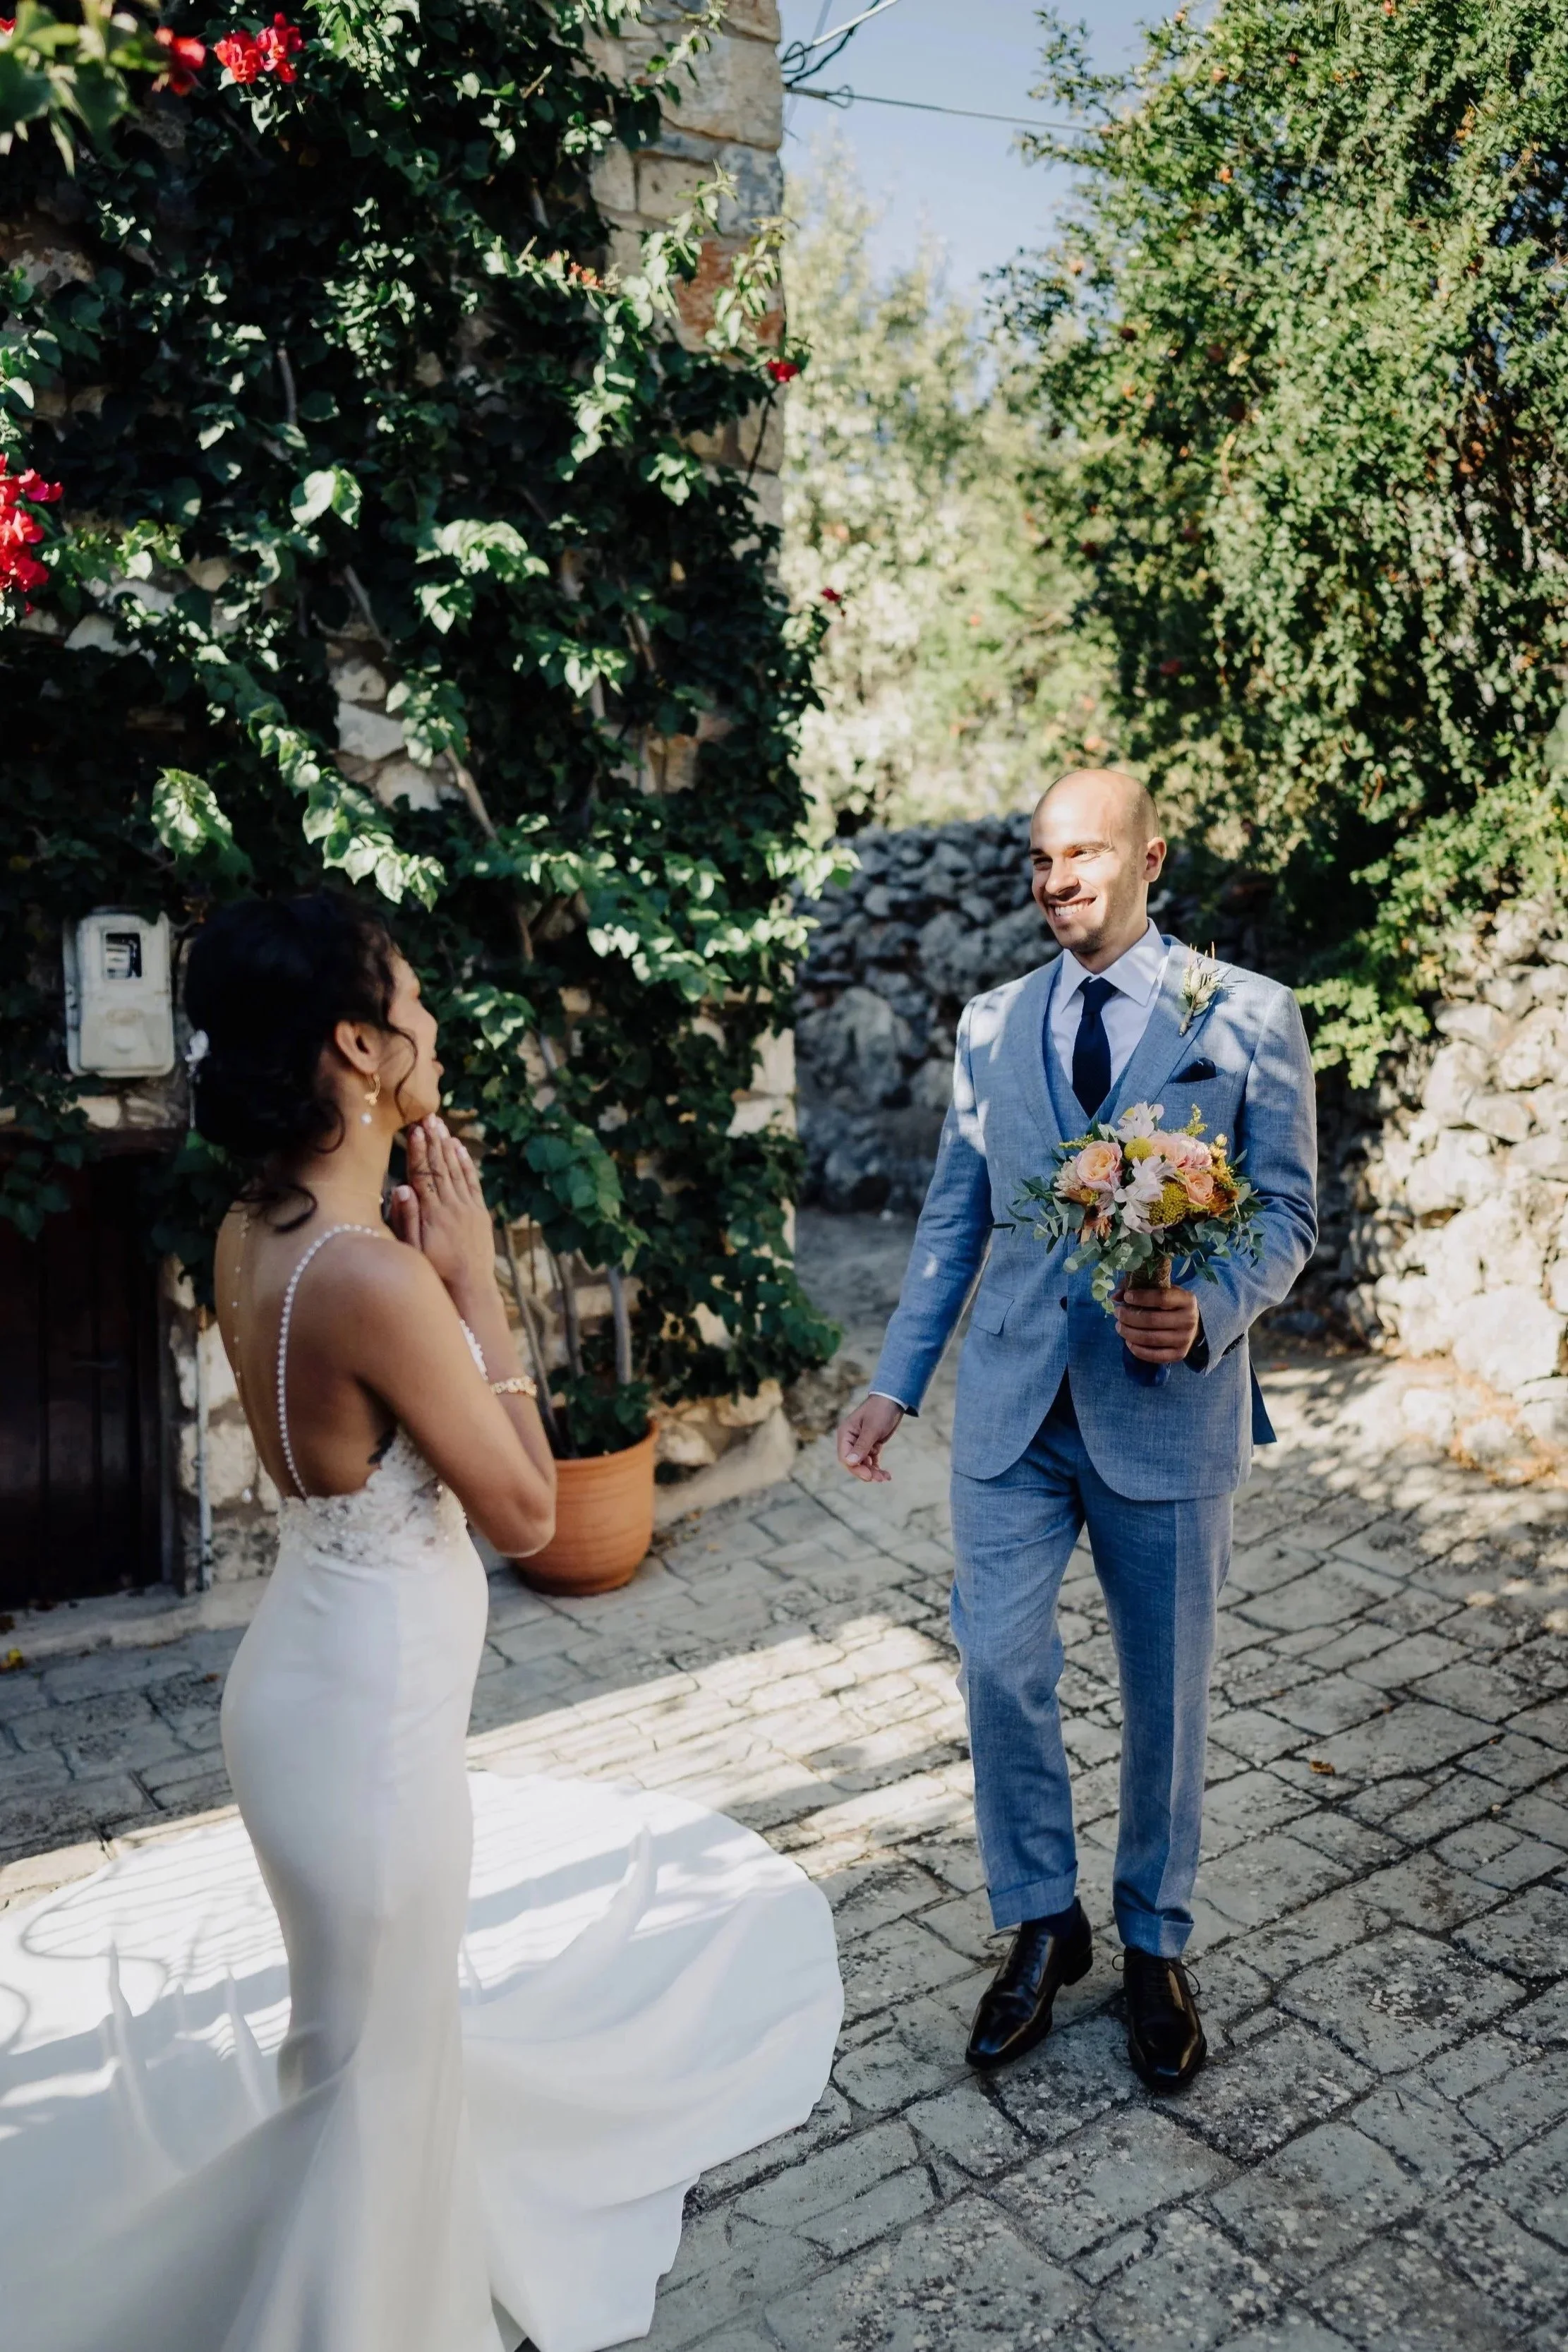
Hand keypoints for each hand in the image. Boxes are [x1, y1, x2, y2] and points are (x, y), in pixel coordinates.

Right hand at [390, 1117, 496, 1306]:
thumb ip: (405, 1220)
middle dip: (433, 1140)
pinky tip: (459, 1148)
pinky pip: (472, 1182)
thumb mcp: (412, 1252)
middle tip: (427, 1117)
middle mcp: (452, 1206)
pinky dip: (466, 1163)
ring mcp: (468, 1208)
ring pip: (456, 1170)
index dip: (417, 1151)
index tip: (413, 1130)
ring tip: (440, 1126)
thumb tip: (400, 1188)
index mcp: (432, 1214)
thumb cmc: (434, 1275)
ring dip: (448, 1146)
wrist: (470, 1290)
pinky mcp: (480, 1213)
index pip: (422, 1174)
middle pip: (440, 1166)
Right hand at [838, 1393, 903, 1483]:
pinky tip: (887, 1475)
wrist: (893, 1399)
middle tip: (879, 1479)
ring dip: (873, 1471)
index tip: (869, 1475)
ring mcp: (861, 1443)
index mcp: (846, 1434)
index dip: (855, 1468)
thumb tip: (850, 1462)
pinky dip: (878, 1467)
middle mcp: (851, 1440)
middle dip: (865, 1472)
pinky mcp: (871, 1445)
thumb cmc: (880, 1410)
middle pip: (854, 1463)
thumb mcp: (872, 1428)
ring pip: (863, 1464)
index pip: (845, 1456)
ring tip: (886, 1477)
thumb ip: (862, 1446)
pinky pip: (872, 1460)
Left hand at [1114, 1278, 1200, 1365]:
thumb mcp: (1161, 1290)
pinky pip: (1155, 1355)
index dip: (1141, 1297)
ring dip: (1130, 1333)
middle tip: (1118, 1313)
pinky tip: (1128, 1342)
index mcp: (1187, 1300)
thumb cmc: (1171, 1304)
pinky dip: (1138, 1350)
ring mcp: (1185, 1339)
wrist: (1191, 1324)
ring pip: (1151, 1338)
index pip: (1162, 1297)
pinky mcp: (1180, 1354)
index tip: (1126, 1297)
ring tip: (1119, 1327)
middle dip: (1129, 1317)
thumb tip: (1115, 1297)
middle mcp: (1189, 1320)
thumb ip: (1139, 1287)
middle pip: (1153, 1320)